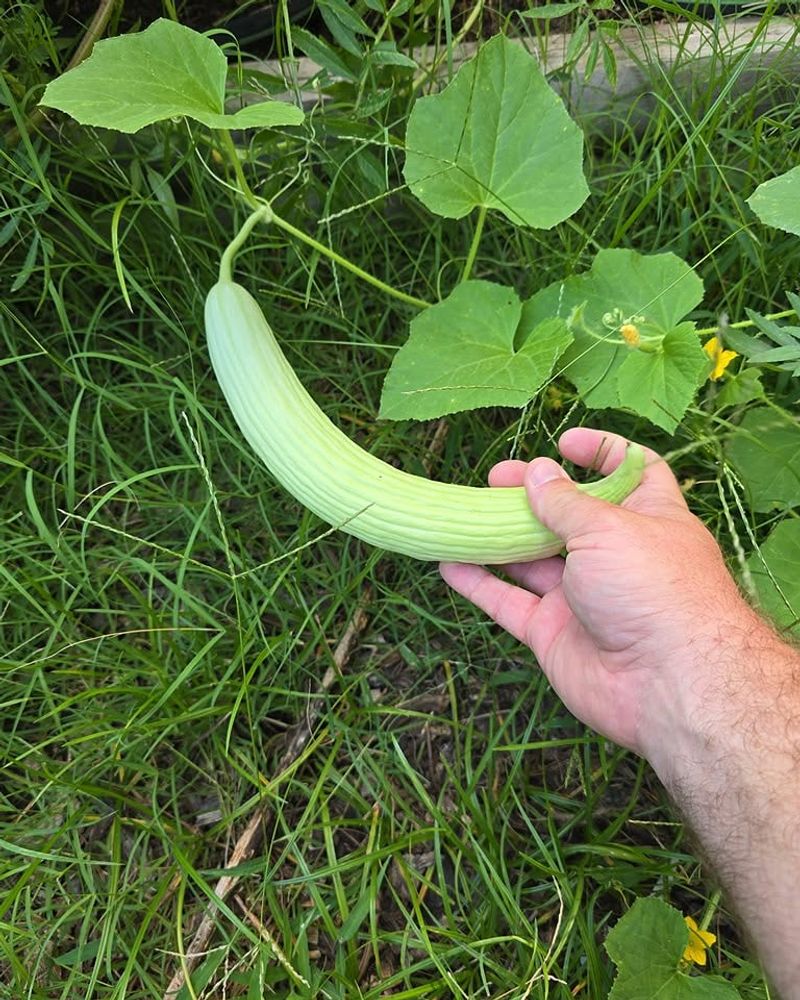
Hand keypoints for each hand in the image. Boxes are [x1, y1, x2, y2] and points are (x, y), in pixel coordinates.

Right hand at [440, 427, 758, 762]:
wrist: (666, 683)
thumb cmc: (653, 587)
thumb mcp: (608, 528)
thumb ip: (564, 501)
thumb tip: (536, 471)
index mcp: (647, 518)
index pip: (631, 472)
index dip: (603, 451)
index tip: (565, 441)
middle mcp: (614, 555)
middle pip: (569, 515)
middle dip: (533, 494)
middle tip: (495, 477)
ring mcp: (582, 596)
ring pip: (532, 559)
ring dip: (499, 536)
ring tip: (464, 512)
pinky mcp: (554, 633)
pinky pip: (510, 602)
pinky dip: (479, 583)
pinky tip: (448, 562)